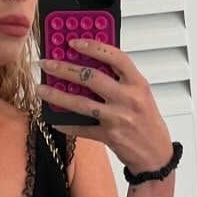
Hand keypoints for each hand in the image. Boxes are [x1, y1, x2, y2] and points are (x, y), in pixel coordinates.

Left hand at [38, 36, 173, 175]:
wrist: (156, 154)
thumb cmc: (147, 121)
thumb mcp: (140, 94)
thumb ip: (120, 79)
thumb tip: (89, 63)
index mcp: (137, 83)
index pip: (116, 57)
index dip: (93, 46)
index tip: (73, 42)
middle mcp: (128, 98)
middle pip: (91, 77)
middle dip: (64, 68)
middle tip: (47, 63)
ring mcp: (118, 118)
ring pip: (81, 103)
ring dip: (57, 95)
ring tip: (41, 89)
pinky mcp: (109, 136)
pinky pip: (81, 128)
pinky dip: (65, 123)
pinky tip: (53, 118)